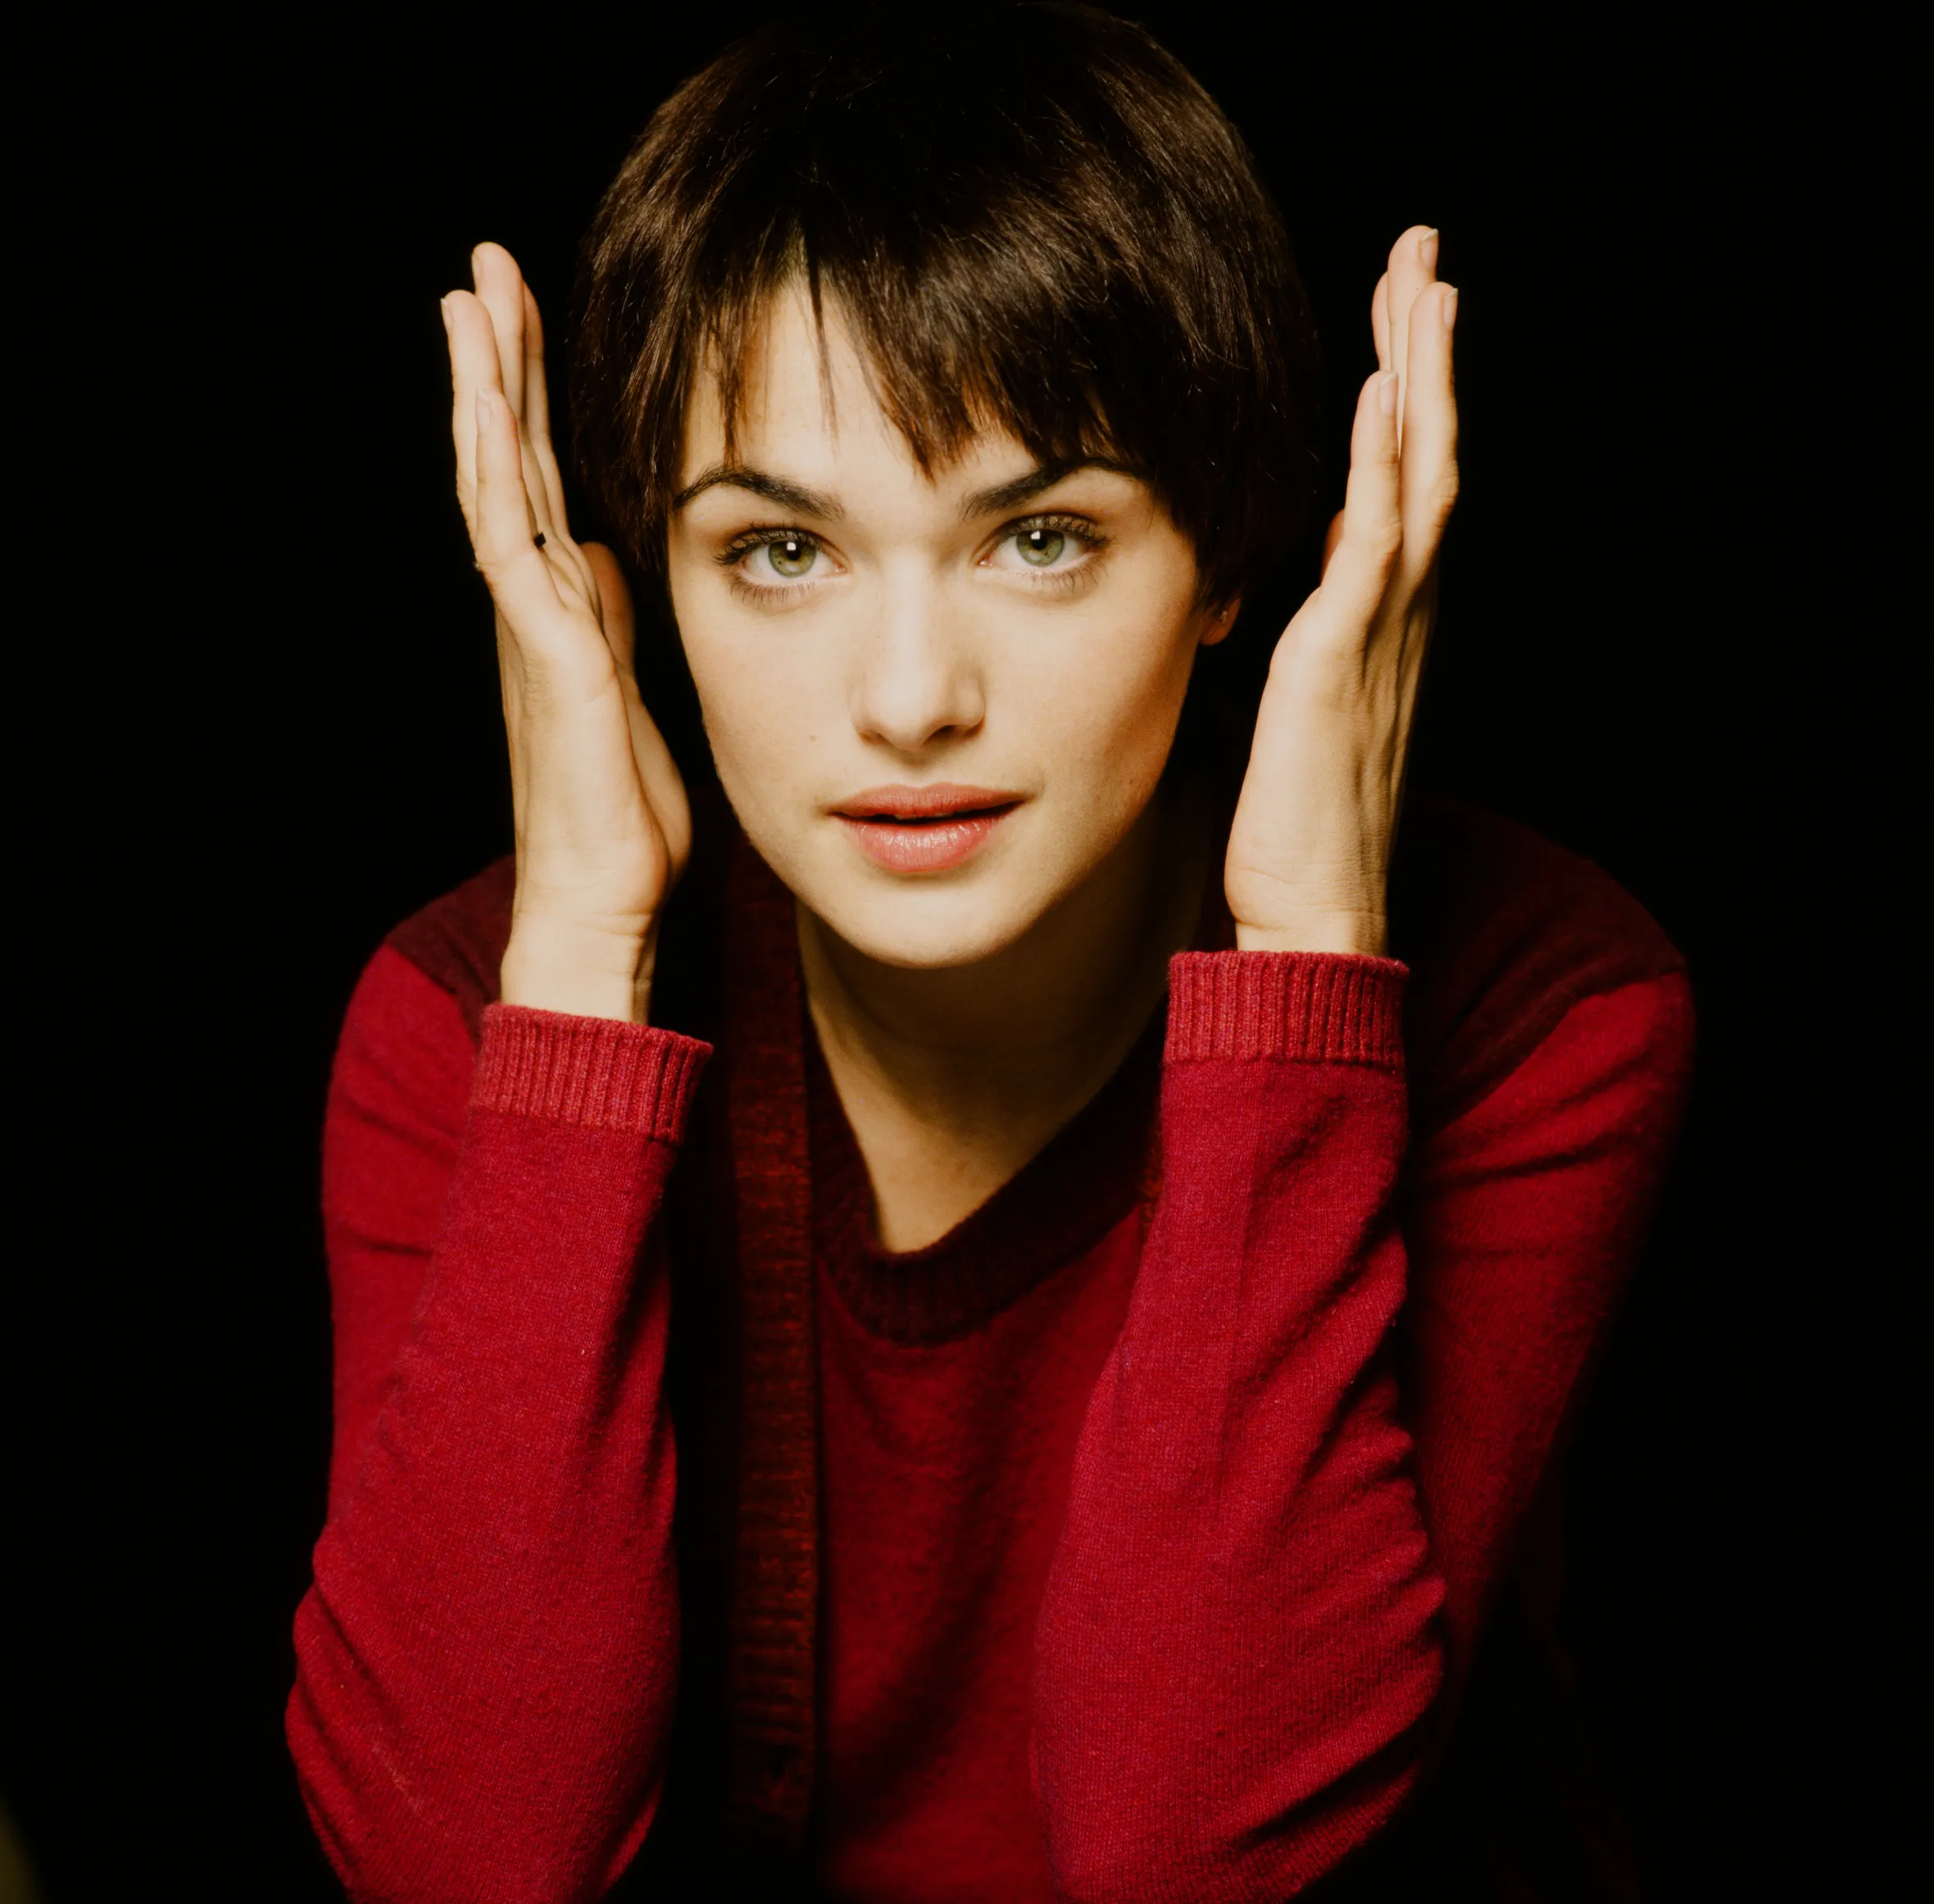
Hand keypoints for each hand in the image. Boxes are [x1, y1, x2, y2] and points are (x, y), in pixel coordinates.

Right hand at [443, 244, 690, 1021]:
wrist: (605, 902)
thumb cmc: (624, 820)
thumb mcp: (635, 695)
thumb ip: (613, 623)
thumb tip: (603, 555)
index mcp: (563, 614)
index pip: (540, 485)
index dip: (532, 404)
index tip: (529, 324)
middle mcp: (536, 607)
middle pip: (509, 462)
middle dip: (500, 366)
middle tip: (485, 272)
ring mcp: (531, 626)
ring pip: (496, 482)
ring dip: (484, 389)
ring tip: (470, 298)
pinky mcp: (545, 650)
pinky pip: (507, 538)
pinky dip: (493, 466)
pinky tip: (487, 403)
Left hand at [1224, 225, 1457, 957]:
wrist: (1312, 919)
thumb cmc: (1301, 829)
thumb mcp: (1309, 703)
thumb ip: (1325, 620)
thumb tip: (1321, 549)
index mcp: (1384, 625)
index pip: (1405, 483)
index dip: (1411, 396)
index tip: (1403, 317)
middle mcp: (1399, 616)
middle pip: (1427, 456)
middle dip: (1427, 354)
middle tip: (1425, 258)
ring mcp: (1380, 635)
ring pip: (1416, 478)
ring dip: (1419, 377)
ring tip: (1422, 283)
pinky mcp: (1342, 660)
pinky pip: (1375, 542)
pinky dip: (1384, 463)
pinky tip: (1383, 391)